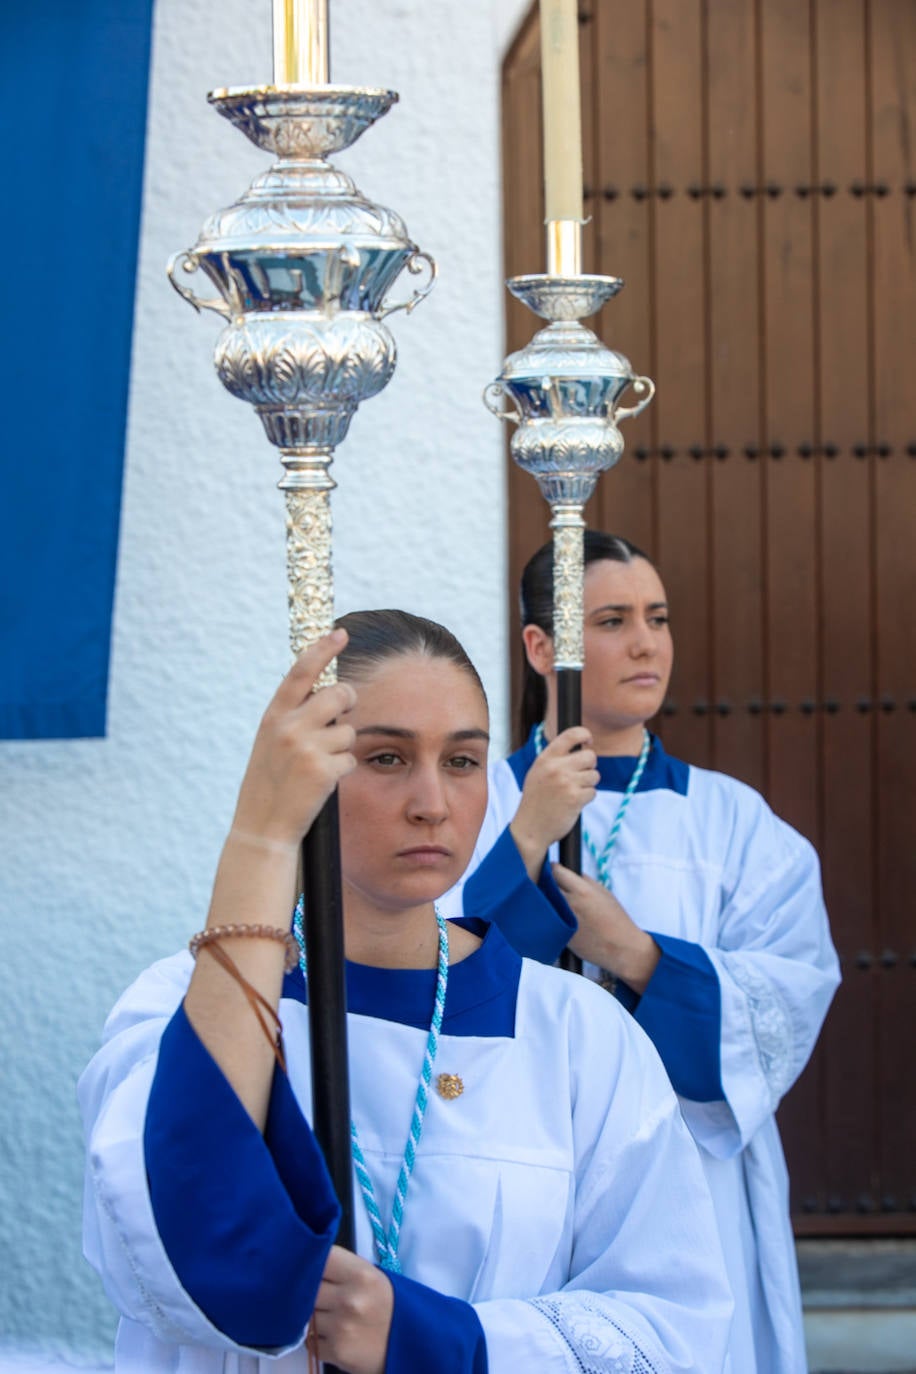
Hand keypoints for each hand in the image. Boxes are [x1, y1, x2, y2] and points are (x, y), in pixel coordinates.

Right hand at [231, 630, 357, 847]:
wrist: (261, 827)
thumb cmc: (269, 785)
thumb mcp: (270, 743)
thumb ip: (292, 718)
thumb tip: (327, 695)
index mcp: (273, 717)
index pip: (301, 672)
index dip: (322, 649)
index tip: (340, 633)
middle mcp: (288, 727)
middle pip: (339, 695)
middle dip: (348, 703)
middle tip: (343, 714)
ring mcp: (306, 748)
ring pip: (349, 732)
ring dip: (342, 747)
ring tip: (318, 765)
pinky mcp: (323, 770)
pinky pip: (349, 759)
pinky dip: (341, 771)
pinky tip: (321, 783)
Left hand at [310, 1245, 393, 1373]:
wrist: (411, 1345)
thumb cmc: (387, 1305)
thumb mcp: (371, 1277)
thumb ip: (340, 1270)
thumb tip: (307, 1266)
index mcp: (360, 1274)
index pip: (320, 1258)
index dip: (311, 1262)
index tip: (310, 1267)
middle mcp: (349, 1299)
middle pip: (306, 1288)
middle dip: (305, 1290)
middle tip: (311, 1292)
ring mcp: (341, 1327)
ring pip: (303, 1315)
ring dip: (307, 1316)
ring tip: (323, 1314)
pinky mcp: (337, 1352)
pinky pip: (308, 1341)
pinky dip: (313, 1338)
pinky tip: (327, 1334)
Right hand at [510, 727, 598, 878]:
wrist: (530, 828)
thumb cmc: (536, 800)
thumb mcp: (538, 772)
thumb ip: (556, 758)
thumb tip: (582, 745)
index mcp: (546, 758)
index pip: (571, 734)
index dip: (585, 734)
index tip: (588, 741)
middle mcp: (556, 768)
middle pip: (590, 756)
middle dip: (589, 766)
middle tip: (580, 776)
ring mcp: (566, 783)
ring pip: (594, 775)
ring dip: (588, 784)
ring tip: (573, 792)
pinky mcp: (575, 798)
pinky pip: (593, 792)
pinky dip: (586, 798)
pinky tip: (574, 803)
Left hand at [553, 864, 659, 993]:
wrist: (621, 948)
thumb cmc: (616, 919)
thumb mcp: (605, 894)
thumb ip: (586, 881)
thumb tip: (571, 873)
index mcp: (582, 891)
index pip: (556, 872)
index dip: (553, 869)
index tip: (553, 869)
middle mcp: (569, 903)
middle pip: (547, 886)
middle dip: (547, 883)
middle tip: (551, 884)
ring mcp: (563, 920)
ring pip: (545, 903)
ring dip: (547, 899)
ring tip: (555, 900)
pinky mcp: (560, 935)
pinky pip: (550, 919)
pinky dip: (551, 916)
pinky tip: (558, 916)